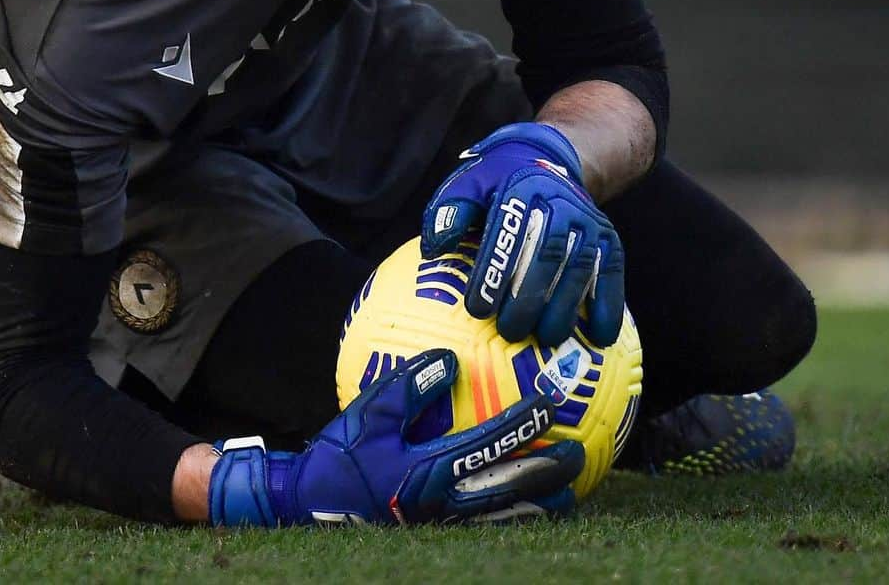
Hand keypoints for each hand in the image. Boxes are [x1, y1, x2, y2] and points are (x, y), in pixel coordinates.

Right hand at [208, 350, 583, 525]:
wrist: (309, 505)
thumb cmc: (340, 455)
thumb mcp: (368, 412)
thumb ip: (409, 386)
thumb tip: (449, 359)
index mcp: (429, 471)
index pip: (489, 446)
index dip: (522, 426)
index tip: (549, 406)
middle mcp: (444, 502)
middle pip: (510, 490)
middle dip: (549, 474)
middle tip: (579, 455)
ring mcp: (443, 522)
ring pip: (505, 515)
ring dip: (539, 502)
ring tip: (569, 493)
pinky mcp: (436, 530)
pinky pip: (487, 524)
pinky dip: (514, 513)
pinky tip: (527, 505)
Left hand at [421, 122, 623, 346]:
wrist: (545, 161)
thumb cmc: (497, 183)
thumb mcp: (469, 184)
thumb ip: (449, 211)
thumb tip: (434, 248)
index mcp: (521, 189)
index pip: (507, 236)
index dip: (493, 274)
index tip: (477, 309)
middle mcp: (560, 203)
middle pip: (546, 255)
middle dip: (528, 299)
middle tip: (510, 332)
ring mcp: (589, 223)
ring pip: (579, 269)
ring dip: (564, 308)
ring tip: (545, 339)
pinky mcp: (609, 240)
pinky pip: (612, 274)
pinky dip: (607, 306)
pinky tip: (598, 337)